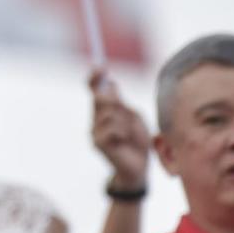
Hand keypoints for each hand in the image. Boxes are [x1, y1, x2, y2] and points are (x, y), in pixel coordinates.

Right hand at [90, 71, 149, 188]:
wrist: (139, 166)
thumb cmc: (138, 140)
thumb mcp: (134, 117)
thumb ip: (121, 103)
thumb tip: (109, 84)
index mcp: (105, 109)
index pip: (95, 89)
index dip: (95, 77)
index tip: (100, 66)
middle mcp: (96, 118)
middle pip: (100, 97)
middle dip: (114, 100)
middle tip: (125, 109)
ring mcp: (94, 130)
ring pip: (110, 113)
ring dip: (125, 121)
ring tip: (129, 133)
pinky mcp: (97, 142)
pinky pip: (112, 127)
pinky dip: (123, 132)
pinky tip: (124, 141)